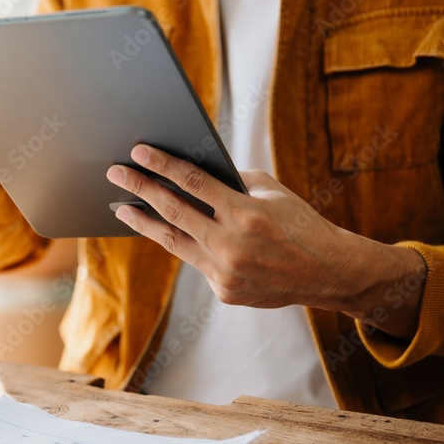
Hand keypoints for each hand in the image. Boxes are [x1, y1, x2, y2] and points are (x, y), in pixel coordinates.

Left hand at [106, 144, 425, 337]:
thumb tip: (190, 174)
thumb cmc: (299, 223)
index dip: (162, 166)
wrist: (328, 272)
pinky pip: (197, 262)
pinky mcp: (224, 291)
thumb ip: (232, 183)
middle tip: (116, 173)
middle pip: (174, 212)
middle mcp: (231, 245)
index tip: (138, 152)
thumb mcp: (271, 192)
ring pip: (174, 242)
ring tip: (122, 207)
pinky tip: (166, 232)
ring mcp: (226, 272)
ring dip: (145, 223)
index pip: (193, 184)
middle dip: (140, 189)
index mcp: (245, 214)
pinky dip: (185, 244)